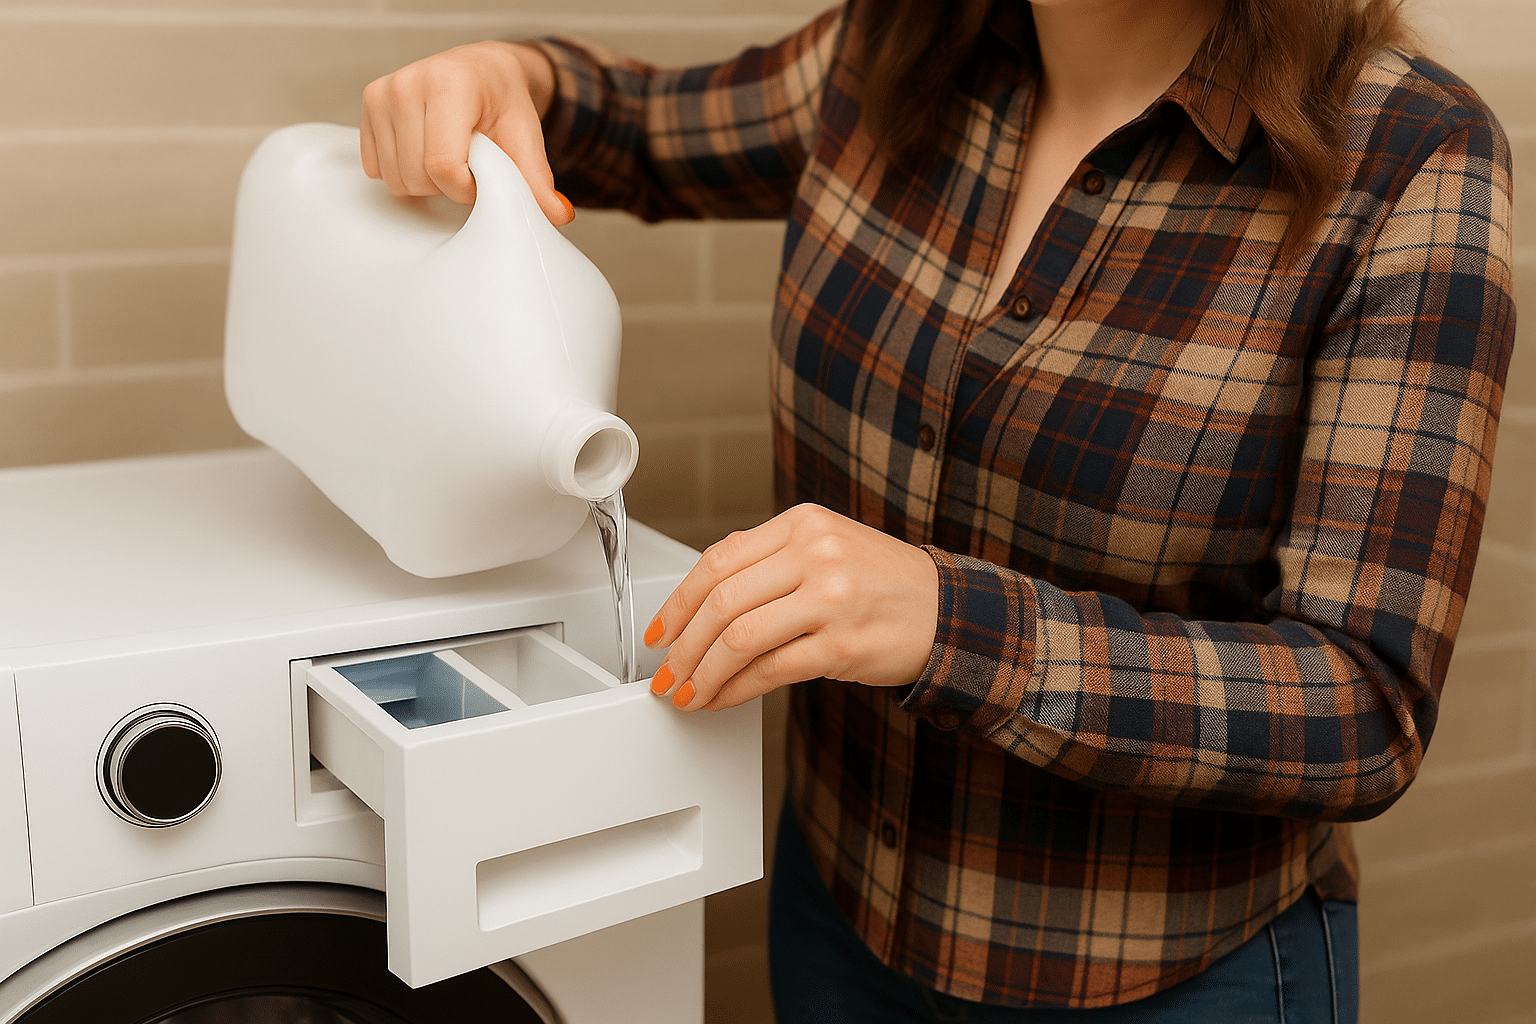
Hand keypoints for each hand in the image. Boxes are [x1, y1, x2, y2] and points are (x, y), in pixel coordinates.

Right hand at [360, 41, 571, 222]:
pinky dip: (403, 172)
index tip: (482, 176)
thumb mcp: (527, 139)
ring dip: (425, 182)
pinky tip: (424, 152)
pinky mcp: (368, 104)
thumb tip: (559, 216)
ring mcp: (384, 93)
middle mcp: (410, 83)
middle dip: (447, 187)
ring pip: (395, 178)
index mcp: (451, 84)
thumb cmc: (504, 104)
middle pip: (416, 176)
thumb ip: (537, 181)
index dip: (465, 188)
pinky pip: (376, 168)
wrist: (482, 72)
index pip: (443, 165)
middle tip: (468, 166)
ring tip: (448, 157)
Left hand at [644, 504, 939, 710]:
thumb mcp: (826, 549)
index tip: (660, 630)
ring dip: (703, 673)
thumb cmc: (882, 584)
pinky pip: (770, 670)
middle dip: (683, 645)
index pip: (719, 560)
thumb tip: (701, 605)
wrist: (949, 611)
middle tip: (667, 672)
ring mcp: (830, 599)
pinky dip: (736, 690)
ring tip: (690, 693)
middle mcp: (815, 554)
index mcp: (802, 524)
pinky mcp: (841, 646)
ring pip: (739, 637)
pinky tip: (724, 699)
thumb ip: (768, 563)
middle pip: (721, 600)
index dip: (678, 601)